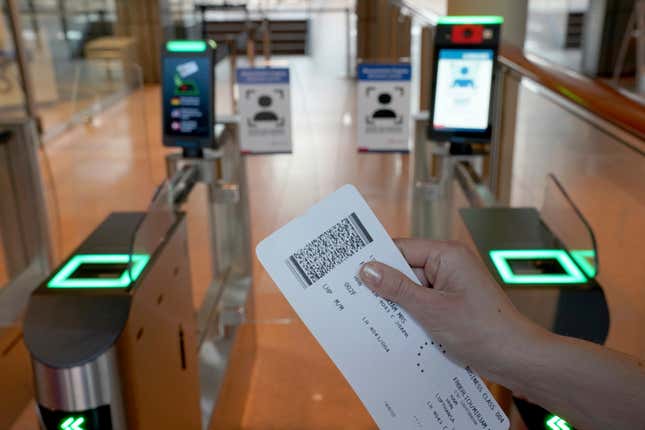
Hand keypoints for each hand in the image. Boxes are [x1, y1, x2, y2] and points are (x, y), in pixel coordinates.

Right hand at [359, 238, 545, 380]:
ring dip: (398, 305)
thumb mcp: (432, 310)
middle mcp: (449, 265)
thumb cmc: (483, 330)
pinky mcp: (453, 305)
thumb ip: (397, 288)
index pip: (401, 249)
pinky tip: (397, 330)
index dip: (376, 261)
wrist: (518, 359)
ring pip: (412, 290)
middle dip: (385, 287)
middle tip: (354, 300)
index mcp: (447, 255)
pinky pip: (423, 304)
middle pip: (404, 269)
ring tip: (373, 318)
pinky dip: (411, 316)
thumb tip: (367, 269)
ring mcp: (451, 286)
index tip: (349, 272)